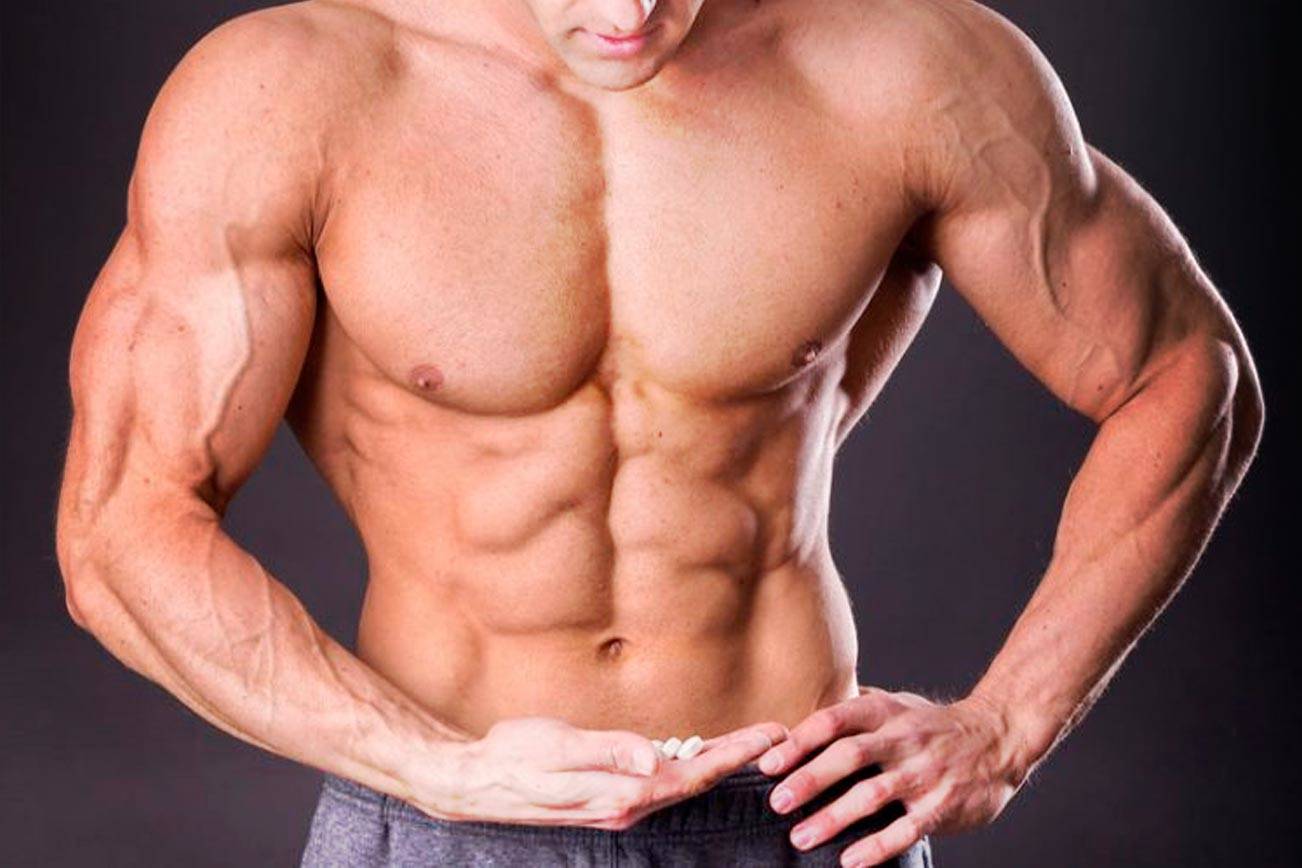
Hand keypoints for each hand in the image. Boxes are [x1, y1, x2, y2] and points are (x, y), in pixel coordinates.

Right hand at [421, 716, 788, 829]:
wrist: (477, 781)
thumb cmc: (514, 756)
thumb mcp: (558, 746)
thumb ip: (607, 751)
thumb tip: (653, 759)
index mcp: (622, 793)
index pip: (694, 774)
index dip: (736, 756)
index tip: (773, 737)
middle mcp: (626, 805)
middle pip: (696, 781)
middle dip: (740, 759)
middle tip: (781, 735)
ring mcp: (617, 805)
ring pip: (681, 784)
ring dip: (718, 764)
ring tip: (753, 745)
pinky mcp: (608, 797)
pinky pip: (661, 784)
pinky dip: (689, 768)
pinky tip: (698, 756)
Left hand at [756, 688, 1027, 866]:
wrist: (999, 738)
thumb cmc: (933, 726)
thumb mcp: (896, 704)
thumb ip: (854, 710)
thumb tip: (803, 717)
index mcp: (885, 713)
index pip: (834, 722)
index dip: (799, 741)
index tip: (767, 763)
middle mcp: (902, 740)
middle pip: (849, 756)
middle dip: (809, 780)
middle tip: (776, 802)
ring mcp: (923, 774)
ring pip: (873, 795)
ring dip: (834, 817)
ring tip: (801, 837)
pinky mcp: (941, 807)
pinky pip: (905, 829)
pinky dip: (877, 846)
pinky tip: (849, 859)